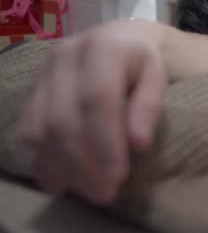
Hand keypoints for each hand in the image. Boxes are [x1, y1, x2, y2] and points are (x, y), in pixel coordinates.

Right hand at [17, 20, 166, 204]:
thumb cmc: (142, 62)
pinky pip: (26, 134)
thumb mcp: (157, 76)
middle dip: (83, 164)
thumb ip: (149, 106)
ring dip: (63, 170)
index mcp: (101, 48)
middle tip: (106, 194)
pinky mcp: (31, 93)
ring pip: (39, 131)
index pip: (97, 99)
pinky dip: (42, 164)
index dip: (105, 142)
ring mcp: (42, 75)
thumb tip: (138, 145)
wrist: (117, 39)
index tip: (118, 177)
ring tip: (90, 192)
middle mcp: (64, 57)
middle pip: (63, 120)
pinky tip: (62, 184)